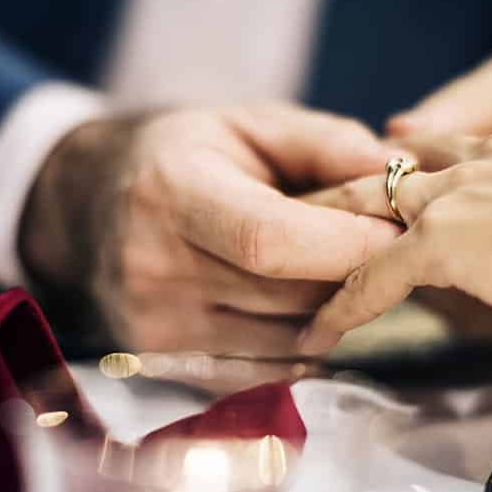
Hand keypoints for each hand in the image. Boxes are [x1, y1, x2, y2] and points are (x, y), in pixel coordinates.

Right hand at [19, 103, 400, 362]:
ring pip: (287, 339)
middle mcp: (153, 267)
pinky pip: (267, 368)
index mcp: (172, 192)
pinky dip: (298, 339)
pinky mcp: (164, 363)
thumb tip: (402, 173)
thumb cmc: (181, 154)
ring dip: (327, 310)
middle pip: (290, 297)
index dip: (346, 245)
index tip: (401, 233)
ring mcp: (154, 326)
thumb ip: (324, 142)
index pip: (269, 240)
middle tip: (376, 244)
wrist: (90, 203)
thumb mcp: (247, 123)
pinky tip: (290, 301)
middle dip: (351, 275)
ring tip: (321, 267)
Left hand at [298, 132, 491, 354]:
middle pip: (383, 171)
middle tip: (299, 211)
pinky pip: (372, 277)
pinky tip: (320, 332)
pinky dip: (343, 307)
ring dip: (322, 240)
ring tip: (284, 265)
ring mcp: (451, 200)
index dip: (398, 167)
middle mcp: (474, 165)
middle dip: (339, 190)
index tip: (371, 183)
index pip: (434, 152)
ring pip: (361, 214)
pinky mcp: (439, 242)